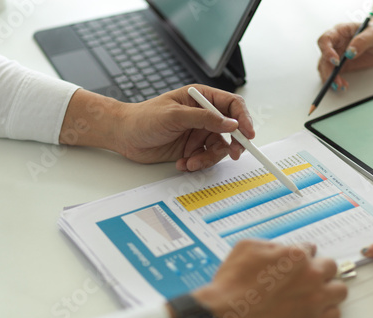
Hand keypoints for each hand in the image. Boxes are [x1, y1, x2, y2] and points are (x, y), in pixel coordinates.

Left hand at [60, 85, 253, 171]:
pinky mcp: (192, 149)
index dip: (243, 118)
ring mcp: (198, 133)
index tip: (248, 134)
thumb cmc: (144, 118)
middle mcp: (203, 116)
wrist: (125, 136)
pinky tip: (183, 162)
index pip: (232, 105)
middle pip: (231, 129)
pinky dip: (197, 163)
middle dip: (233, 143)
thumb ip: (205, 119)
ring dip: (207, 158)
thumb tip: (231, 123)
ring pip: (219, 148)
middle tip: (234, 153)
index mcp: (201, 98)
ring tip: (191, 161)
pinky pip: (205, 158)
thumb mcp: (175, 115)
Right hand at [190, 240, 346, 317]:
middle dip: (319, 269)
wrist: (224, 315)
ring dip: (328, 290)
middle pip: (331, 267)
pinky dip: (327, 312)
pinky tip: (313, 310)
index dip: (301, 255)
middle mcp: (310, 276)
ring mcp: (313, 301)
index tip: (294, 263)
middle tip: (305, 276)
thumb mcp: (247, 247)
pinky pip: (335, 315)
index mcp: (296, 255)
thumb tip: (283, 248)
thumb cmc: (232, 282)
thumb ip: (272, 244)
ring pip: (340, 291)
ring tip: (314, 293)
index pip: (311, 248)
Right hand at [317, 21, 372, 90]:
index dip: (327, 51)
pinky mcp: (341, 66)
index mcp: (340, 31)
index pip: (326, 39)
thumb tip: (350, 51)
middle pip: (323, 57)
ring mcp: (337, 55)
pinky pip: (333, 75)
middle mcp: (335, 44)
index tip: (336, 61)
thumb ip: (362, 41)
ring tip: (339, 86)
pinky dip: (335, 82)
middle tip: (335, 81)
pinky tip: (343, 85)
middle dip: (327, 71)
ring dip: (330, 78)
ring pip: (325, 68)